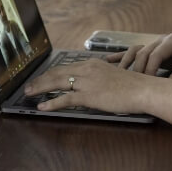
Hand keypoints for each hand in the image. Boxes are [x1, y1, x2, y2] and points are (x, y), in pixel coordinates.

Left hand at [23, 59, 153, 114]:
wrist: (142, 89)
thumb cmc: (132, 86)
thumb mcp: (113, 76)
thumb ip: (99, 78)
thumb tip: (91, 86)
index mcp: (92, 64)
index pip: (66, 67)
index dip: (51, 73)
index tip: (42, 78)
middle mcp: (87, 69)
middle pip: (57, 72)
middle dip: (40, 79)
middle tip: (29, 86)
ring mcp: (87, 82)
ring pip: (57, 83)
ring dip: (40, 88)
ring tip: (29, 93)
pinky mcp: (89, 95)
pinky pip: (65, 99)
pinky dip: (52, 102)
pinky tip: (42, 106)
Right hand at [106, 33, 171, 81]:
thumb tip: (169, 83)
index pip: (155, 55)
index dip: (149, 70)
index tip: (146, 84)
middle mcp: (162, 39)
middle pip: (142, 52)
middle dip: (137, 69)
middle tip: (132, 84)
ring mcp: (156, 42)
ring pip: (136, 50)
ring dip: (126, 62)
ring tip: (116, 74)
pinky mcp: (153, 48)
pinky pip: (135, 51)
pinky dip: (123, 56)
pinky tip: (109, 60)